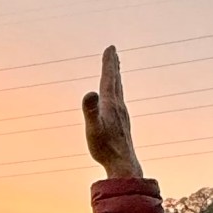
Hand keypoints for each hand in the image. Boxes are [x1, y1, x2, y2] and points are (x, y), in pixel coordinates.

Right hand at [82, 45, 142, 178]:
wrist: (123, 164)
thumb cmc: (105, 148)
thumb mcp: (93, 129)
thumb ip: (90, 110)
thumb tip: (89, 93)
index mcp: (111, 104)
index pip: (109, 78)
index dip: (109, 62)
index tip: (110, 48)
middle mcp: (119, 107)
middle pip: (116, 81)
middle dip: (113, 65)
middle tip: (113, 51)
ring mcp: (122, 115)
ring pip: (119, 91)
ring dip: (116, 78)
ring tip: (115, 70)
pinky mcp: (122, 124)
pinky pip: (119, 102)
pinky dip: (117, 93)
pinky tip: (116, 99)